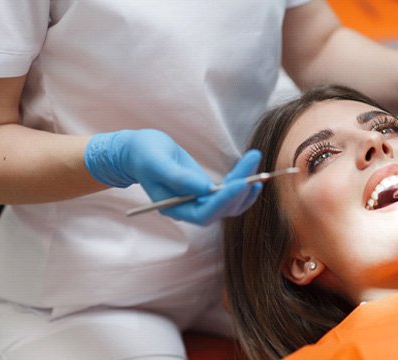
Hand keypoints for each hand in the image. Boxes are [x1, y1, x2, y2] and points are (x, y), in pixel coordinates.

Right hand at [84, 129, 261, 224]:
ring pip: (229, 203)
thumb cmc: (143, 154)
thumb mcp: (156, 162)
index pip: (205, 213)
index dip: (225, 201)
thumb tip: (204, 189)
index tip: (241, 183)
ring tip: (258, 167)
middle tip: (255, 166)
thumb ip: (178, 177)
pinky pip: (228, 194)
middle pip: (222, 209)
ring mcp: (198, 201)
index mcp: (174, 208)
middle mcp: (189, 209)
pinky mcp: (205, 192)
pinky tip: (254, 176)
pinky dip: (242, 186)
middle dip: (241, 189)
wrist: (139, 151)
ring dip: (246, 187)